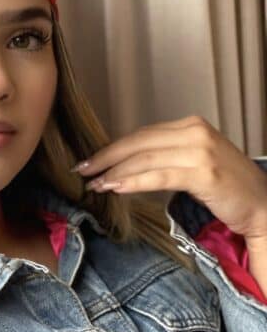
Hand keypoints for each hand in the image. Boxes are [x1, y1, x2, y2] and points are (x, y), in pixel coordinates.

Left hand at [74, 115, 266, 240]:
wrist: (264, 206)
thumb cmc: (228, 187)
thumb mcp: (194, 162)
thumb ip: (165, 156)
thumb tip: (125, 163)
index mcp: (191, 126)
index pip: (142, 134)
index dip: (113, 148)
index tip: (90, 160)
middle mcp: (195, 132)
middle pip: (138, 142)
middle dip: (106, 158)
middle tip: (83, 171)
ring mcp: (201, 151)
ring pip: (145, 158)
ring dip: (115, 173)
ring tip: (96, 185)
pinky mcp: (204, 173)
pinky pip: (158, 176)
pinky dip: (133, 181)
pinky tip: (116, 188)